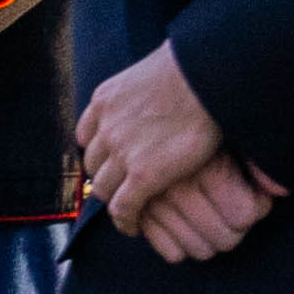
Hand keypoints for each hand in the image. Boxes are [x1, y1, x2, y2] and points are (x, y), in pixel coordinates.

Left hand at [76, 45, 268, 251]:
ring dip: (114, 199)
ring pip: (104, 187)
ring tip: (130, 209)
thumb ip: (152, 87)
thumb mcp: (158, 70)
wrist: (206, 75)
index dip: (100, 152)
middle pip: (94, 163)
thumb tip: (170, 88)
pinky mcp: (142, 175)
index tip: (111, 162)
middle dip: (105, 177)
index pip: (87, 135)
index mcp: (105, 100)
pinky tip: (133, 227)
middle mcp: (105, 126)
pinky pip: (123, 207)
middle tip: (122, 188)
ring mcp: (120, 152)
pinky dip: (125, 221)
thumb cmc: (196, 67)